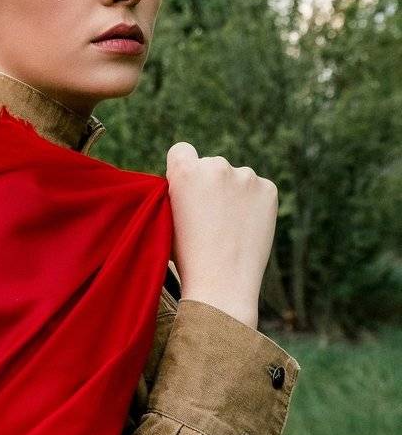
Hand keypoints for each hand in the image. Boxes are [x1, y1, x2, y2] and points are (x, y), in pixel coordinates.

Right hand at [165, 142, 277, 329]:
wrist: (222, 284)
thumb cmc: (186, 257)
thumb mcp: (166, 217)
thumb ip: (177, 190)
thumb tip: (190, 180)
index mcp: (185, 170)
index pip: (182, 151)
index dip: (183, 169)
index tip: (187, 189)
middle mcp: (216, 166)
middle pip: (211, 165)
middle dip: (210, 184)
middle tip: (210, 219)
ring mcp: (245, 176)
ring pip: (237, 178)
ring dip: (234, 193)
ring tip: (229, 228)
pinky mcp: (268, 189)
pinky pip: (258, 190)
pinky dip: (254, 204)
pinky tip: (246, 227)